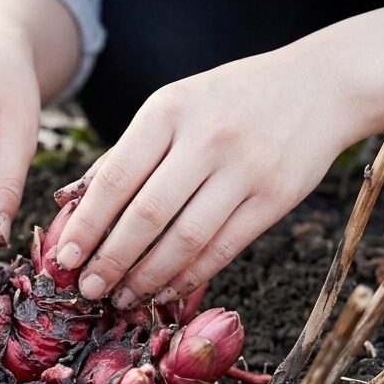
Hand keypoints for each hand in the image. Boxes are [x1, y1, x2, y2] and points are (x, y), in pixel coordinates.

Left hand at [53, 45, 358, 307]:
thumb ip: (126, 153)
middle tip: (87, 288)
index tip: (63, 256)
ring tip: (121, 297)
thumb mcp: (173, 107)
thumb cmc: (229, 100)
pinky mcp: (275, 198)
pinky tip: (164, 290)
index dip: (87, 224)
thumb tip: (72, 203)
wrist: (319, 87)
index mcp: (168, 110)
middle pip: (148, 214)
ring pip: (186, 238)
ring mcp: (245, 169)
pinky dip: (189, 276)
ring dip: (147, 276)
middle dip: (111, 259)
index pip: (116, 177)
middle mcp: (206, 138)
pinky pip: (223, 248)